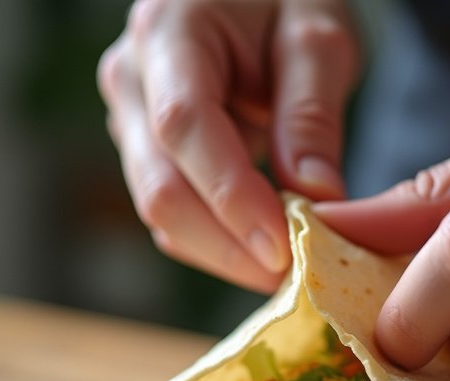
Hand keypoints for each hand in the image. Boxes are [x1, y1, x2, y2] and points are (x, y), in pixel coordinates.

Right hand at [98, 0, 358, 292]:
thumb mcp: (317, 37)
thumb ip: (311, 115)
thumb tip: (314, 199)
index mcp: (170, 33)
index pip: (186, 129)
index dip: (231, 198)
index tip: (282, 250)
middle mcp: (133, 80)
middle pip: (162, 189)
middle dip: (229, 248)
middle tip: (293, 279)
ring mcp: (132, 121)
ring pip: (164, 213)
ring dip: (224, 254)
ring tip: (285, 270)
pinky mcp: (147, 153)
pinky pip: (174, 214)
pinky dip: (217, 243)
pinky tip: (261, 250)